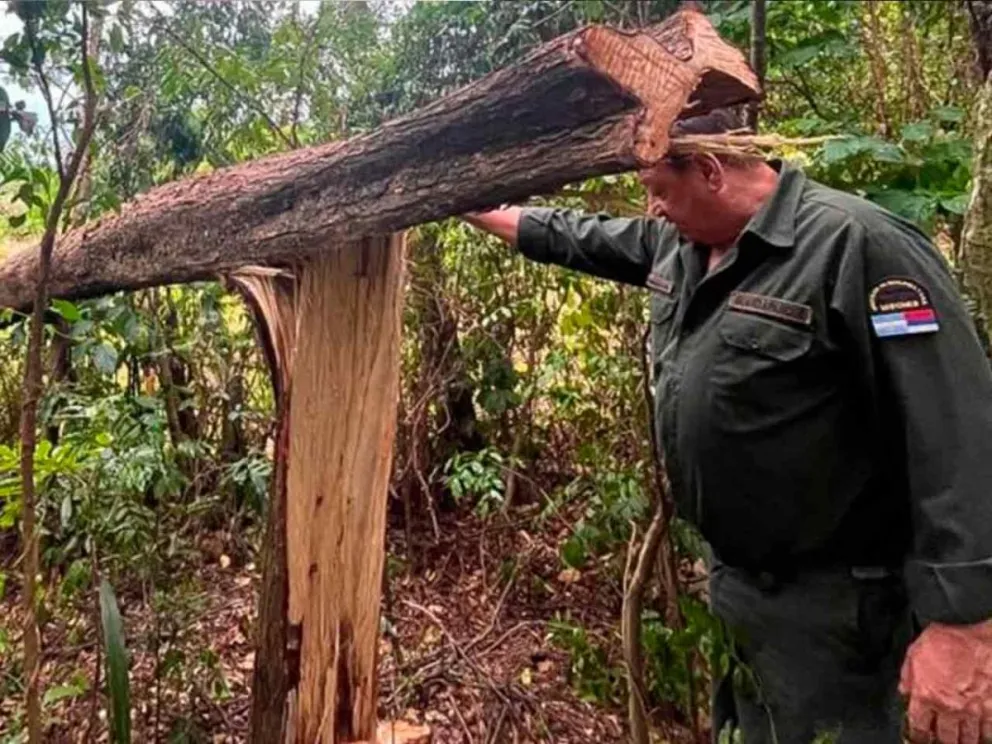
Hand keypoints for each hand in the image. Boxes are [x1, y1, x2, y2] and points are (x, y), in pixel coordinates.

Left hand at [900, 621, 991, 742]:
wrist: (985, 641)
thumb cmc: (952, 640)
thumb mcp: (917, 650)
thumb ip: (908, 674)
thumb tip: (905, 691)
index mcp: (927, 694)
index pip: (918, 726)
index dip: (918, 734)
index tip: (919, 737)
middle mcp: (950, 708)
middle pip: (945, 738)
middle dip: (941, 740)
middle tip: (940, 738)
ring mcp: (973, 712)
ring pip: (968, 739)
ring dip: (962, 741)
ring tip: (959, 739)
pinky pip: (988, 733)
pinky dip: (983, 736)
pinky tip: (979, 735)